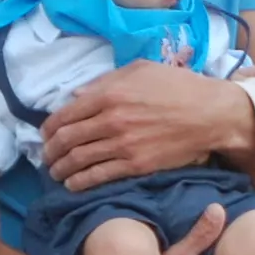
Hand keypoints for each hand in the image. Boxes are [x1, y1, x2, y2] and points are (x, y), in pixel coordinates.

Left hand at [40, 61, 251, 193]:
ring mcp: (123, 144)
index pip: (65, 114)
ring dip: (61, 170)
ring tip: (56, 174)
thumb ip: (105, 80)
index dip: (49, 128)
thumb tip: (75, 95)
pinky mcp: (136, 165)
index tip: (45, 136)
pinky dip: (80, 183)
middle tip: (46, 158)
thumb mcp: (139, 69)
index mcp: (109, 93)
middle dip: (50, 151)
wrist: (210, 114)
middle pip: (67, 140)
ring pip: (79, 160)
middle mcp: (111, 119)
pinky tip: (73, 185)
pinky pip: (99, 176)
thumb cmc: (177, 86)